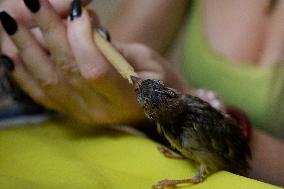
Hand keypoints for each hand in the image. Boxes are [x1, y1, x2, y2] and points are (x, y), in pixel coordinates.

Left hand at [0, 0, 187, 125]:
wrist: (157, 109)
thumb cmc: (159, 79)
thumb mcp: (146, 59)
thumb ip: (111, 46)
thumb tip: (80, 23)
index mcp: (127, 98)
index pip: (94, 70)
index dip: (82, 39)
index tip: (78, 11)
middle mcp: (100, 110)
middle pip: (67, 70)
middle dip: (49, 31)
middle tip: (34, 2)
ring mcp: (83, 114)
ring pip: (49, 81)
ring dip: (28, 49)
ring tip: (12, 22)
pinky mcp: (72, 112)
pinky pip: (42, 94)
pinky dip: (23, 74)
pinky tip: (10, 54)